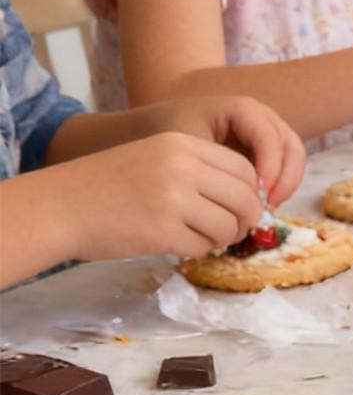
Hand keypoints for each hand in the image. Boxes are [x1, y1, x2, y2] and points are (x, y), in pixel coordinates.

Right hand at [61, 134, 263, 260]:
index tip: (238, 208)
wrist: (60, 205)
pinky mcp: (164, 230)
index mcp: (183, 144)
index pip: (245, 169)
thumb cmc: (110, 186)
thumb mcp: (156, 158)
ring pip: (229, 226)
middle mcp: (182, 167)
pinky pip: (203, 246)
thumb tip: (250, 200)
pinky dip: (195, 249)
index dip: (250, 194)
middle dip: (244, 220)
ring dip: (220, 238)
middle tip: (227, 230)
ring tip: (196, 235)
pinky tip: (173, 242)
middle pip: (246, 199)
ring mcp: (174, 199)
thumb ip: (200, 171)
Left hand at [142, 95, 304, 208]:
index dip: (270, 168)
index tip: (258, 197)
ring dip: (286, 187)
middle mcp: (264, 119)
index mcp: (244, 109)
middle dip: (285, 181)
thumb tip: (245, 198)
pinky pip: (286, 170)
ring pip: (295, 161)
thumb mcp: (186, 146)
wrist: (162, 126)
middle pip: (292, 149)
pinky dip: (280, 189)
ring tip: (265, 210)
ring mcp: (271, 135)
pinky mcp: (270, 152)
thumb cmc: (171, 133)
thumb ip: (214, 167)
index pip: (269, 138)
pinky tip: (261, 207)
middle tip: (267, 208)